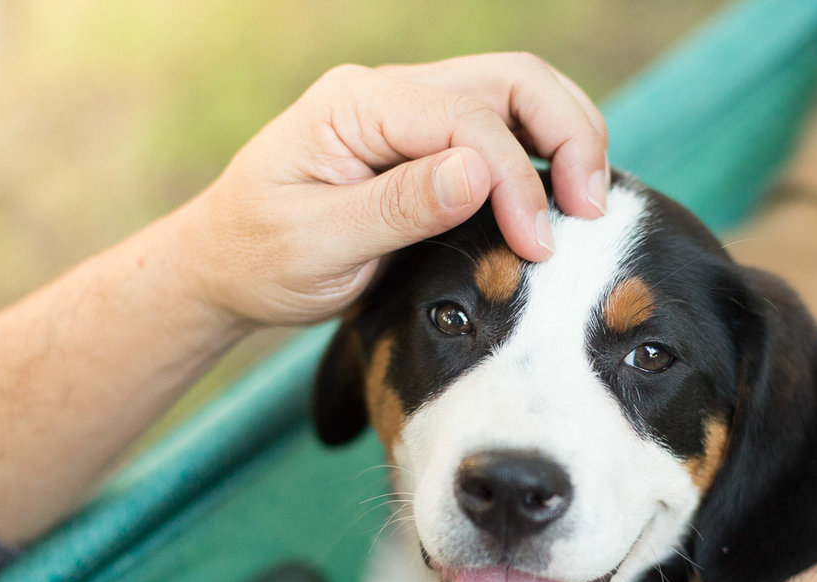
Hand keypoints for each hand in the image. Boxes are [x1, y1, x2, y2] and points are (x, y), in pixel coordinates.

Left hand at [169, 54, 609, 328]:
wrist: (225, 266)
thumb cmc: (259, 258)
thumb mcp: (317, 245)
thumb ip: (398, 207)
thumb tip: (477, 173)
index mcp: (356, 105)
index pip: (466, 119)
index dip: (516, 179)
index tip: (539, 247)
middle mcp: (390, 93)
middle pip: (511, 80)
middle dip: (567, 136)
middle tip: (591, 211)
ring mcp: (412, 113)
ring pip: (517, 95)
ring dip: (566, 139)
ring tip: (586, 206)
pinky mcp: (428, 143)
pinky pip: (504, 129)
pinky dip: (544, 157)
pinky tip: (558, 204)